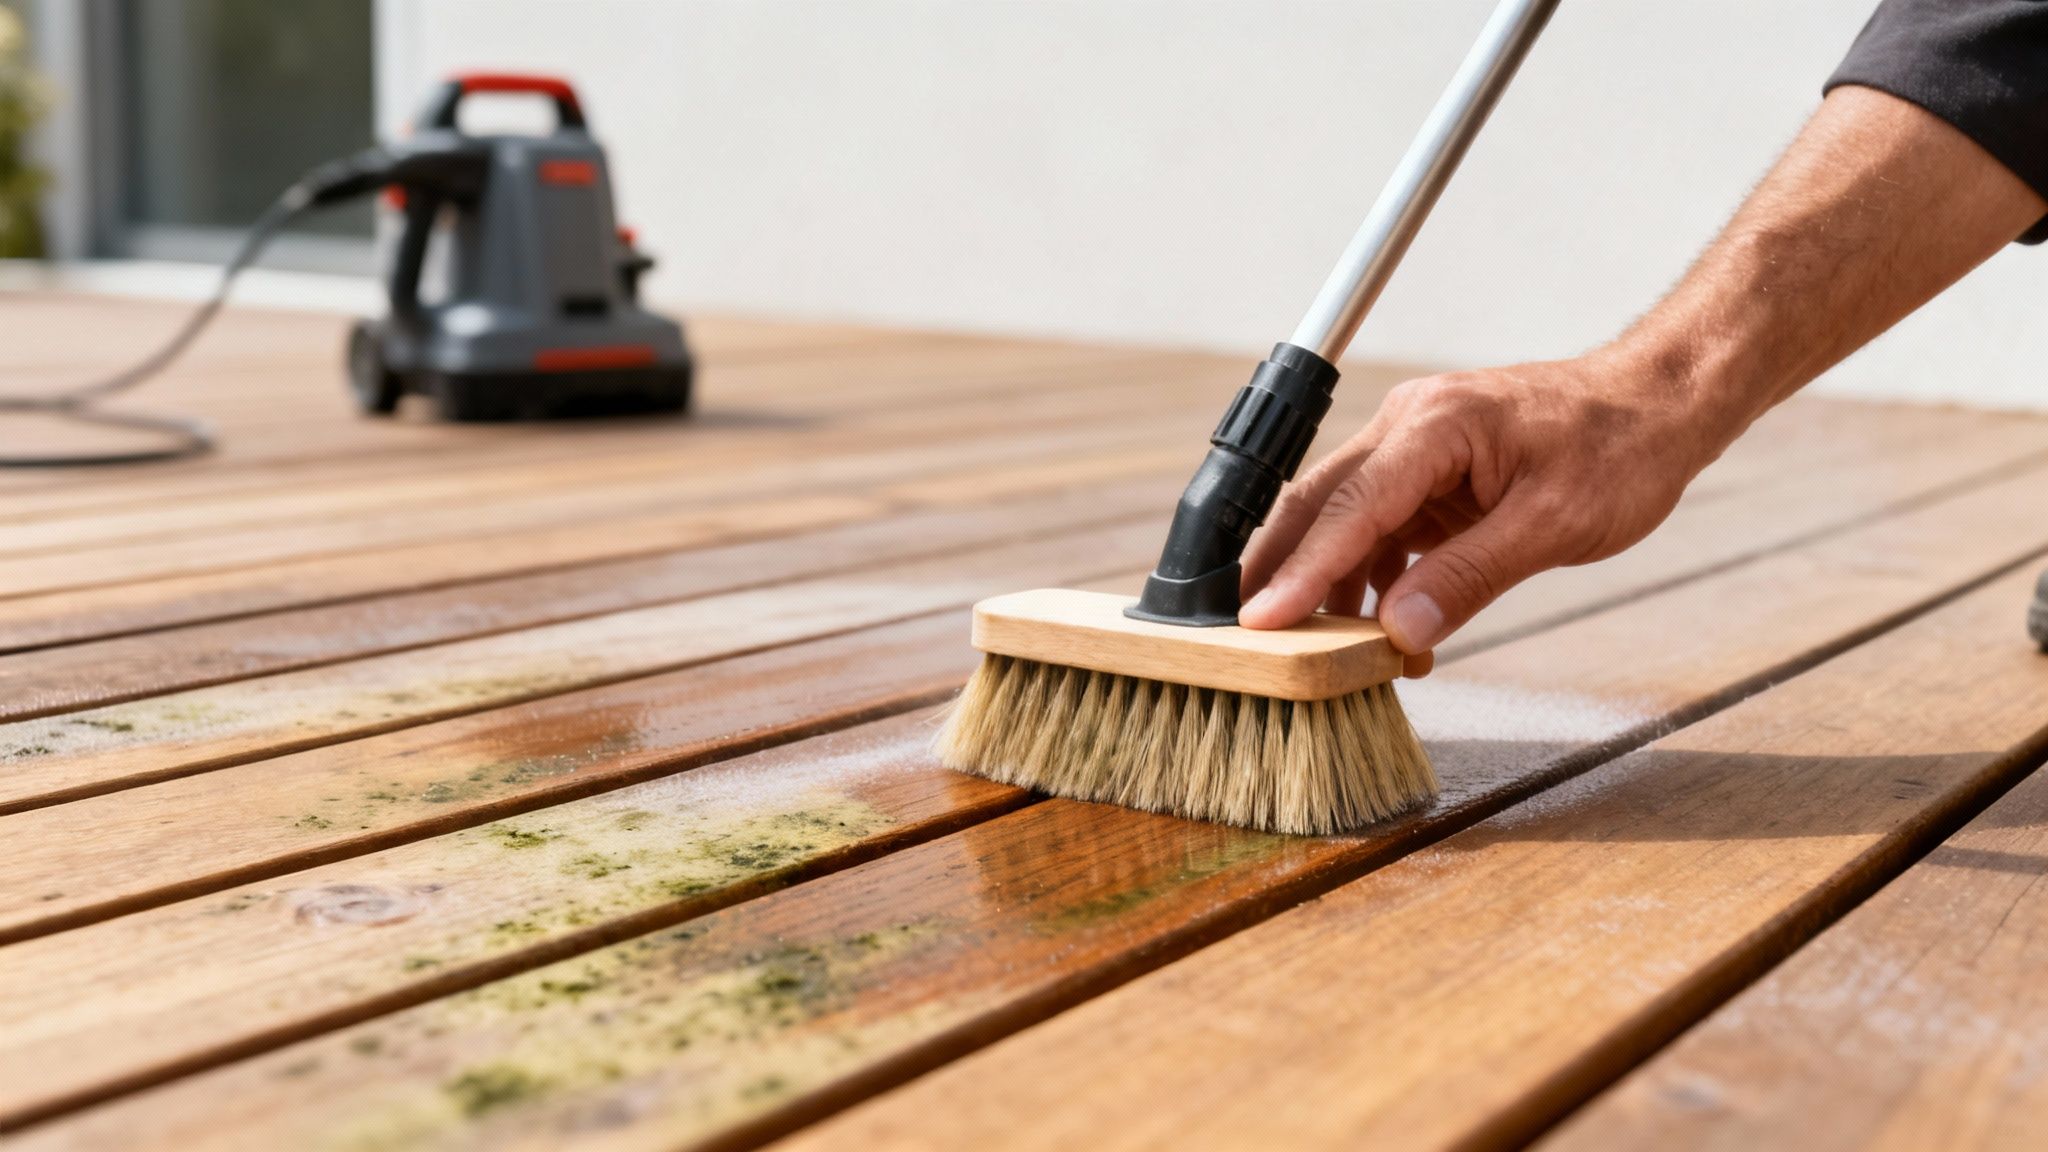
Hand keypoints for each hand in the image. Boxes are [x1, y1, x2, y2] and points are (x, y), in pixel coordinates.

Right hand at [1236, 352, 1724, 670]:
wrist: (1659, 405)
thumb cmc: (1620, 449)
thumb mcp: (1553, 524)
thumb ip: (1470, 577)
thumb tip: (1399, 631)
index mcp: (1434, 426)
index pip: (1349, 509)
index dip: (1302, 573)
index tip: (1261, 624)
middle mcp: (1407, 427)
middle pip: (1318, 506)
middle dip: (1280, 575)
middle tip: (1245, 642)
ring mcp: (1413, 449)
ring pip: (1342, 523)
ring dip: (1328, 587)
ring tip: (1322, 656)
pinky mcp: (1427, 475)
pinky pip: (1378, 531)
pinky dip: (1371, 581)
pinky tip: (1383, 633)